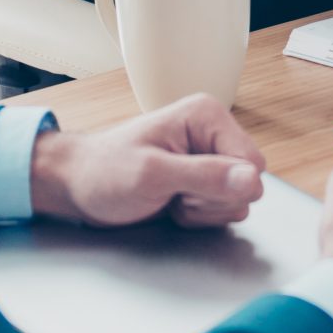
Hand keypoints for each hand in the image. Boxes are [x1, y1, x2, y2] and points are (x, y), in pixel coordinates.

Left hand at [28, 94, 267, 228]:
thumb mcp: (152, 175)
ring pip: (237, 200)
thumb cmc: (105, 172)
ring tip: (170, 197)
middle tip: (173, 193)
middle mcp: (214, 134)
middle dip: (211, 200)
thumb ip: (205, 176)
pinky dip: (198, 217)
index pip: (252, 163)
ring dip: (203, 211)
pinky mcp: (204, 181)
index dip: (224, 187)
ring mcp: (210, 158)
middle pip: (248, 184)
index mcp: (207, 116)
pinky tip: (173, 205)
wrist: (80, 186)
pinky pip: (223, 209)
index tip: (184, 187)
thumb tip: (252, 180)